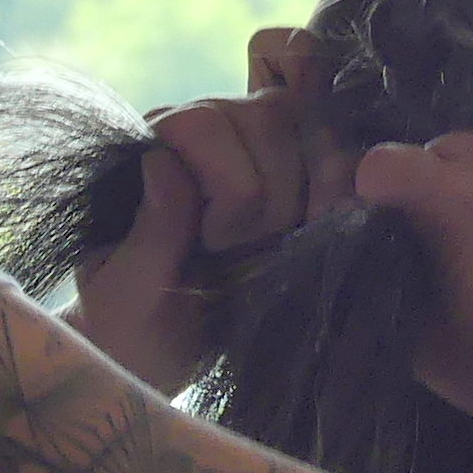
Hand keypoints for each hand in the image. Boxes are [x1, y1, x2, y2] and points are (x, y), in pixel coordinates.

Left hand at [69, 29, 359, 394]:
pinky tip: (323, 230)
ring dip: (310, 197)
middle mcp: (210, 127)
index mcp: (156, 147)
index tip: (215, 245)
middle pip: (268, 117)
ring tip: (281, 245)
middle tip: (246, 253)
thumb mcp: (127, 294)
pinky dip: (345, 192)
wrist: (172, 355)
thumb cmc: (138, 324)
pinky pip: (344, 153)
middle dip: (271, 198)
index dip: (227, 186)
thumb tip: (163, 163)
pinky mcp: (306, 169)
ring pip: (313, 129)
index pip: (205, 123)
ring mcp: (263, 143)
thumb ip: (148, 234)